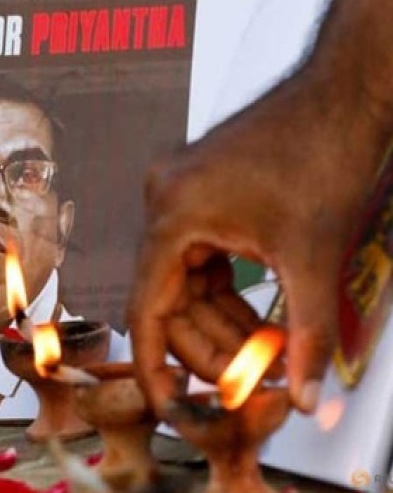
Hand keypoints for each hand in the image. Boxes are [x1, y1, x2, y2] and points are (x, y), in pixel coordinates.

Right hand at [127, 68, 389, 414]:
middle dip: (209, 344)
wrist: (344, 92)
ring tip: (262, 353)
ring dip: (221, 320)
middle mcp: (164, 201)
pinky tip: (256, 315)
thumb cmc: (322, 148)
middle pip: (169, 298)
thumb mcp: (313, 257)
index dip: (156, 362)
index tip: (168, 400)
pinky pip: (201, 257)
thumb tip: (305, 391)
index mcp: (173, 214)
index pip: (147, 307)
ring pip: (187, 281)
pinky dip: (226, 290)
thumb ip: (306, 335)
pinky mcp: (200, 192)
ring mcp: (180, 194)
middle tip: (247, 379)